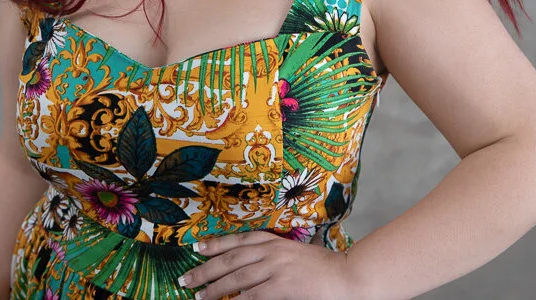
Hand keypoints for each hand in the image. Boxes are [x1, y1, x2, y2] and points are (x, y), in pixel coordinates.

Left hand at [177, 230, 360, 299]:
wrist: (348, 276)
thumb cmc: (323, 269)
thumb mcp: (293, 256)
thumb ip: (271, 259)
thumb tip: (248, 268)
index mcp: (274, 241)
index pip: (238, 240)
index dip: (215, 244)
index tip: (196, 248)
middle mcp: (272, 251)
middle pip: (231, 259)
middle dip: (206, 269)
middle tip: (187, 278)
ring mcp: (276, 268)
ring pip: (236, 278)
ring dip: (215, 288)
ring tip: (199, 296)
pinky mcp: (282, 286)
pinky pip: (252, 295)